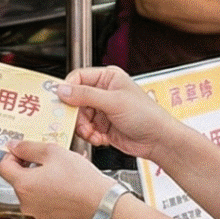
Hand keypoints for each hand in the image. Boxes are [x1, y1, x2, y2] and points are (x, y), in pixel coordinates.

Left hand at [0, 141, 110, 218]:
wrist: (101, 204)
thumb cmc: (81, 180)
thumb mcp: (53, 152)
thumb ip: (29, 148)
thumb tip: (13, 146)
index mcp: (23, 185)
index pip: (3, 167)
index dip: (12, 155)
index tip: (23, 152)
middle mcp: (26, 203)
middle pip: (18, 179)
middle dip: (30, 167)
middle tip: (48, 159)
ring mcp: (37, 213)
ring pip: (32, 191)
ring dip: (42, 179)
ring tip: (61, 171)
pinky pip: (44, 202)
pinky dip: (50, 192)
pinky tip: (66, 184)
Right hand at [55, 67, 184, 159]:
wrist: (158, 140)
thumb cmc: (146, 115)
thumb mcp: (113, 101)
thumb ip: (86, 95)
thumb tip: (63, 90)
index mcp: (107, 77)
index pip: (77, 78)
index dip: (68, 89)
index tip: (61, 101)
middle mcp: (103, 92)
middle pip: (75, 100)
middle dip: (76, 114)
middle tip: (77, 122)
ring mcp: (102, 110)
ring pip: (78, 117)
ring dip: (83, 128)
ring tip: (93, 133)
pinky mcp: (102, 127)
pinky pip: (85, 130)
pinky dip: (90, 136)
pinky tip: (100, 139)